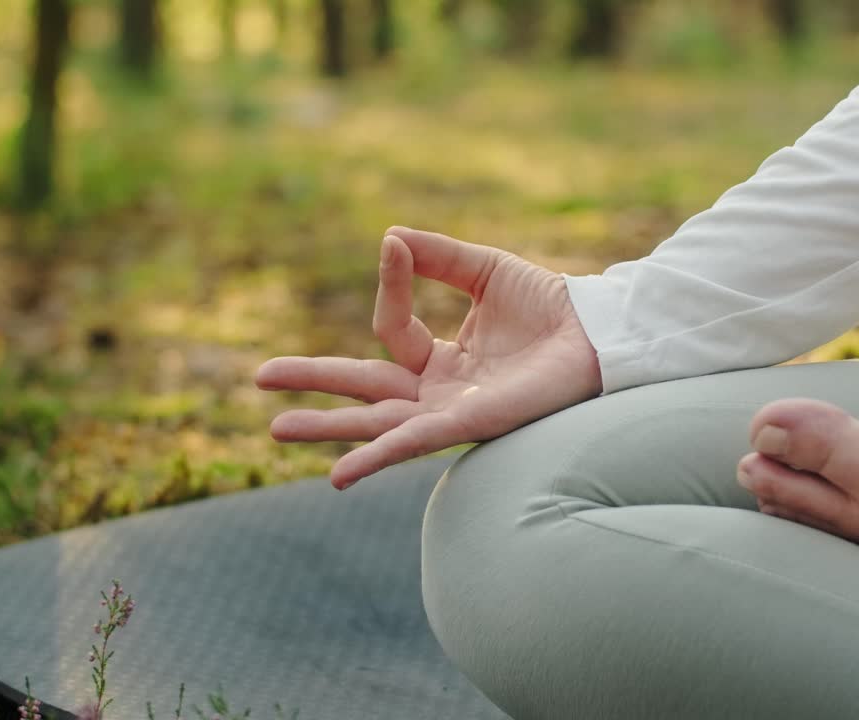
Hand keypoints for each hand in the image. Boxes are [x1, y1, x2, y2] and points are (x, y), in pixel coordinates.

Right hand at [256, 227, 602, 488]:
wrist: (599, 332)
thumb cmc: (552, 306)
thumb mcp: (484, 270)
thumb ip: (437, 258)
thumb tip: (390, 236)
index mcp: (443, 359)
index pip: (392, 331)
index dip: (388, 287)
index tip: (392, 250)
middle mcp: (440, 392)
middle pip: (364, 390)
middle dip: (314, 386)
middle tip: (260, 378)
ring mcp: (451, 413)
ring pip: (377, 424)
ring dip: (327, 429)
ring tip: (275, 429)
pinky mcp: (469, 425)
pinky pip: (414, 443)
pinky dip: (376, 458)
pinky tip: (339, 474)